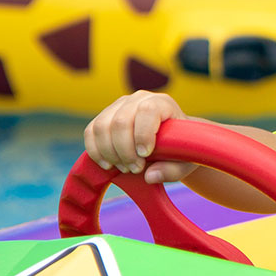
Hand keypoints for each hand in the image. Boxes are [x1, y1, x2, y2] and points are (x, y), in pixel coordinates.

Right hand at [83, 91, 198, 183]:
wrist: (171, 142)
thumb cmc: (180, 150)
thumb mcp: (185, 162)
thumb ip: (173, 170)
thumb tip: (150, 176)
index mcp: (162, 103)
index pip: (147, 111)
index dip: (143, 134)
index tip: (145, 155)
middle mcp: (138, 99)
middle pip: (121, 122)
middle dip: (125, 151)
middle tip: (136, 169)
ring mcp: (118, 106)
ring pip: (102, 127)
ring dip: (110, 153)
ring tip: (125, 168)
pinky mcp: (104, 117)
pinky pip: (90, 132)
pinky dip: (96, 152)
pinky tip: (108, 165)